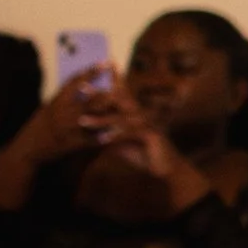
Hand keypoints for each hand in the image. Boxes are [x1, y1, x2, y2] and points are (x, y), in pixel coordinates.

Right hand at [9, 69, 116, 165]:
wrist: (28, 149)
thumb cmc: (40, 125)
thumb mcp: (50, 107)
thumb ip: (66, 97)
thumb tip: (86, 84)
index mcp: (57, 101)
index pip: (76, 81)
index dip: (92, 71)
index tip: (105, 62)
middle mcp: (64, 112)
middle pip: (92, 99)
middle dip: (109, 92)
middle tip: (123, 85)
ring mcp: (69, 128)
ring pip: (96, 117)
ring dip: (112, 113)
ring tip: (128, 107)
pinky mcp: (73, 143)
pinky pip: (94, 139)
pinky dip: (106, 135)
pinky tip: (118, 131)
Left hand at [92, 87, 216, 209]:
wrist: (166, 168)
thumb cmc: (143, 155)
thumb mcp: (121, 143)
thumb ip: (108, 133)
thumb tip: (89, 131)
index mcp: (135, 113)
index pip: (120, 96)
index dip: (109, 84)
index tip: (88, 78)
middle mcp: (142, 114)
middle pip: (120, 99)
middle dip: (101, 93)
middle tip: (82, 87)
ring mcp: (148, 123)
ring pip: (121, 117)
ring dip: (101, 119)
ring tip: (82, 121)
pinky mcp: (152, 134)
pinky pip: (130, 132)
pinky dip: (115, 135)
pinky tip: (102, 140)